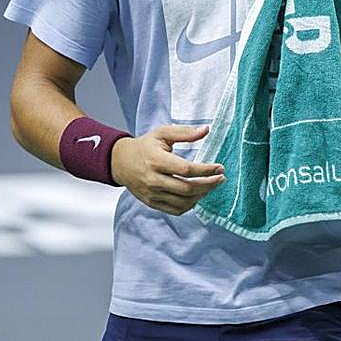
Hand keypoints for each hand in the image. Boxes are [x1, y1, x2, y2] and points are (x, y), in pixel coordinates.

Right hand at [110, 124, 224, 215]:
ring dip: (201, 195)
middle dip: (208, 184)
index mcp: (157, 161)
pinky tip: (198, 195)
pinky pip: (175, 209)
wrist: (120, 162)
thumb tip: (206, 130)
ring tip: (212, 185)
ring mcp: (152, 193)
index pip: (186, 169)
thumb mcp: (162, 133)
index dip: (206, 170)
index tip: (220, 167)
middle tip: (221, 178)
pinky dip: (190, 205)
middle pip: (187, 188)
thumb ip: (185, 133)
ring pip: (182, 202)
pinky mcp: (151, 202)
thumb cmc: (145, 146)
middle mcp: (153, 180)